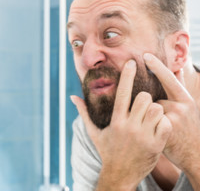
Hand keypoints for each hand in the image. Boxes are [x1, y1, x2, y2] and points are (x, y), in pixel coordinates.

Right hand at [71, 60, 171, 190]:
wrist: (120, 175)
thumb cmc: (107, 151)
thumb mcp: (94, 132)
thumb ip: (84, 112)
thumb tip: (72, 97)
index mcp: (115, 121)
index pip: (123, 92)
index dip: (127, 75)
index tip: (132, 63)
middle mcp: (130, 127)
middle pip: (144, 97)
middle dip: (145, 98)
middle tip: (142, 105)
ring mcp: (144, 136)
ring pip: (157, 109)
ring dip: (155, 110)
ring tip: (149, 117)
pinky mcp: (156, 144)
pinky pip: (166, 123)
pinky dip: (164, 123)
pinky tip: (157, 128)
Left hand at [144, 53, 199, 186]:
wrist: (194, 154)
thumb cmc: (187, 127)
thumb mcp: (188, 106)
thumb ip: (181, 86)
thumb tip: (178, 67)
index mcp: (186, 99)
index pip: (169, 79)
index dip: (157, 66)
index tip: (145, 55)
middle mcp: (181, 107)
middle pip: (153, 97)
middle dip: (152, 107)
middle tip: (165, 119)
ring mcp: (171, 119)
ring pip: (148, 110)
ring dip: (149, 117)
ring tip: (160, 127)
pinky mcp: (162, 131)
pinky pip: (145, 121)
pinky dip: (146, 126)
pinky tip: (155, 133)